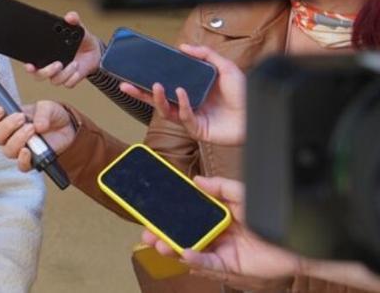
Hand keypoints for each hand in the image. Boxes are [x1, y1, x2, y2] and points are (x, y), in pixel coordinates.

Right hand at [0, 101, 75, 171]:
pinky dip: (23, 159)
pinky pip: (21, 166)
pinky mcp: (31, 161)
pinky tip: (29, 151)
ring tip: (32, 129)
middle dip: (6, 127)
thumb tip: (38, 125)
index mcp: (6, 120)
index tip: (1, 110)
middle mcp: (9, 136)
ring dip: (18, 139)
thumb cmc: (51, 116)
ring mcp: (19, 149)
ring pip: (7, 151)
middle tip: (21, 118)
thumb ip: (43, 112)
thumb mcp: (48, 107)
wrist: (67, 128)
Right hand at [24, 11, 101, 87]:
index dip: (28, 66)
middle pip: (39, 75)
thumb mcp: (78, 28)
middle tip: (58, 64)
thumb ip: (73, 20)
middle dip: (47, 71)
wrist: (95, 52)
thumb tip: (70, 16)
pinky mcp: (71, 79)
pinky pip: (68, 84)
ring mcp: (60, 74)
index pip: (31, 61)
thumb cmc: (81, 40)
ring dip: (65, 73)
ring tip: (75, 63)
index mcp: (46, 53)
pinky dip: (73, 78)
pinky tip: (78, 69)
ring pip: (55, 80)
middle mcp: (50, 66)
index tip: (29, 65)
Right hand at [119, 44, 245, 145]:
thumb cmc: (244, 94)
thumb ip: (206, 54)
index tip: (137, 71)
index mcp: (191, 89)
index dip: (150, 79)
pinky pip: (184, 116)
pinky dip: (181, 104)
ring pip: (165, 110)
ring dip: (157, 98)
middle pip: (158, 99)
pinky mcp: (197, 128)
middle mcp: (188, 103)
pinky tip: (181, 93)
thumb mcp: (225, 67)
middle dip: (139, 93)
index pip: (166, 83)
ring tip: (155, 86)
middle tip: (125, 85)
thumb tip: (183, 47)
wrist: (257, 114)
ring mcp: (191, 117)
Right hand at [142, 176, 297, 286]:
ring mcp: (221, 249)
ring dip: (172, 247)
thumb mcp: (242, 194)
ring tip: (158, 242)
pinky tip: (184, 252)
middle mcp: (216, 234)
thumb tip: (197, 180)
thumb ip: (220, 186)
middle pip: (184, 234)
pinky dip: (196, 259)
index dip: (171, 213)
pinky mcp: (230, 264)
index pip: (189, 214)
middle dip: (163, 234)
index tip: (154, 210)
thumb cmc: (273, 217)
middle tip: (148, 231)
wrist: (297, 239)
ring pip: (191, 249)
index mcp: (217, 216)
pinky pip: (209, 262)